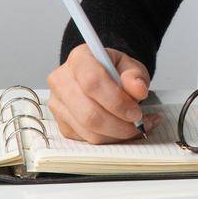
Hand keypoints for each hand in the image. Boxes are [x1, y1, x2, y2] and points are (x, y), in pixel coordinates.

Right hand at [46, 44, 163, 143]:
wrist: (102, 77)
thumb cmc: (114, 71)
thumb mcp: (130, 66)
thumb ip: (135, 76)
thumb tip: (139, 90)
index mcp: (79, 59)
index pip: (92, 82)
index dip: (116, 101)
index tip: (136, 112)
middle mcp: (62, 81)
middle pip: (88, 113)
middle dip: (119, 124)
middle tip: (139, 123)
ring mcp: (58, 104)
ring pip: (88, 130)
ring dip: (117, 134)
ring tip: (137, 127)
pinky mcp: (62, 124)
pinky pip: (87, 139)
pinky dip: (110, 139)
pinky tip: (123, 130)